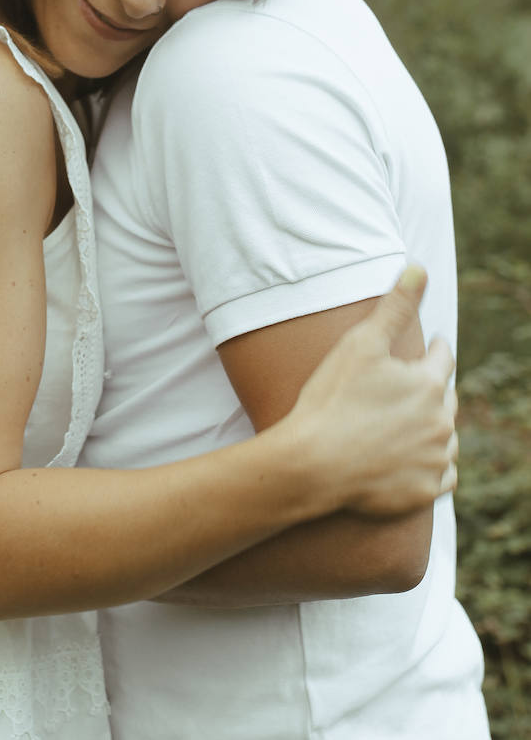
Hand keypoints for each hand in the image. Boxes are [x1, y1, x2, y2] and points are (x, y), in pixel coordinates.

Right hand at [289, 266, 457, 517]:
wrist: (313, 464)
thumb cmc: (332, 399)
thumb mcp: (361, 343)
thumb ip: (395, 305)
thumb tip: (419, 268)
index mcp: (430, 384)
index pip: (443, 357)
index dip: (432, 348)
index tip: (428, 345)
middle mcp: (441, 423)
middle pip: (447, 398)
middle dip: (432, 389)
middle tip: (412, 386)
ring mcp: (435, 460)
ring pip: (447, 438)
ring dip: (434, 428)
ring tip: (412, 423)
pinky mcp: (424, 490)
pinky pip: (443, 475)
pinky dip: (433, 466)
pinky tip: (414, 458)